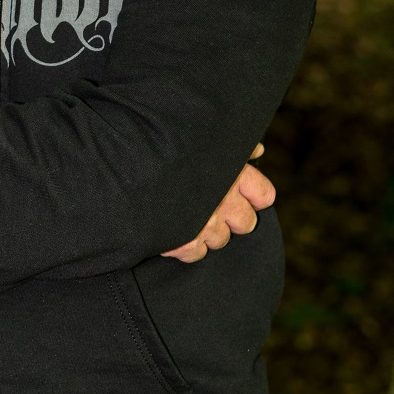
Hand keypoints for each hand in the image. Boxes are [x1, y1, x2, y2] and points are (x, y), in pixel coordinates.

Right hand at [161, 144, 275, 263]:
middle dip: (233, 217)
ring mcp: (205, 223)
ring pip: (222, 240)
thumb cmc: (169, 145)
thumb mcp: (207, 139)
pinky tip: (176, 230)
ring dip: (208, 232)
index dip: (254, 196)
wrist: (129, 165)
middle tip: (213, 207)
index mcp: (234, 173)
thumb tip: (259, 152)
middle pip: (247, 223)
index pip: (265, 195)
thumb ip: (237, 146)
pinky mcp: (184, 242)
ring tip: (190, 217)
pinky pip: (198, 254)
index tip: (241, 194)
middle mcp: (224, 200)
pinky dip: (187, 246)